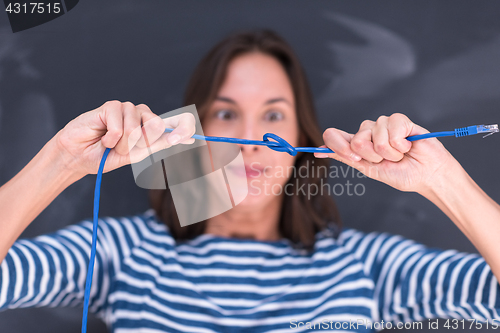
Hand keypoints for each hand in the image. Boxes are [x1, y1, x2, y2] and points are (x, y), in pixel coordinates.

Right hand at [54, 101, 195, 176]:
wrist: (79, 157)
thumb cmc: (105, 155)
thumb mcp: (135, 154)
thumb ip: (157, 144)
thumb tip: (182, 138)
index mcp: (148, 126)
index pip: (170, 123)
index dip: (181, 128)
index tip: (190, 137)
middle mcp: (139, 115)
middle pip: (155, 125)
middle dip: (140, 143)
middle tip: (125, 148)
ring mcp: (126, 109)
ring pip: (136, 127)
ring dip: (122, 143)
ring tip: (110, 144)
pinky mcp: (111, 106)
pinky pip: (120, 125)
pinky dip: (111, 137)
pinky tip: (103, 137)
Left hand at [315, 113, 458, 192]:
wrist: (428, 176)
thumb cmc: (402, 174)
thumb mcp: (370, 169)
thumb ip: (347, 157)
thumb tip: (318, 150)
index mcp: (357, 145)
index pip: (334, 135)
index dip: (335, 144)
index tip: (350, 157)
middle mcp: (368, 132)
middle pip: (356, 138)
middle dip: (372, 155)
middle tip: (387, 160)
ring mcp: (383, 125)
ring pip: (375, 134)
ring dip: (389, 151)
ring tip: (400, 154)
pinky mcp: (399, 120)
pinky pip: (392, 127)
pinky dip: (400, 143)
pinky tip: (408, 145)